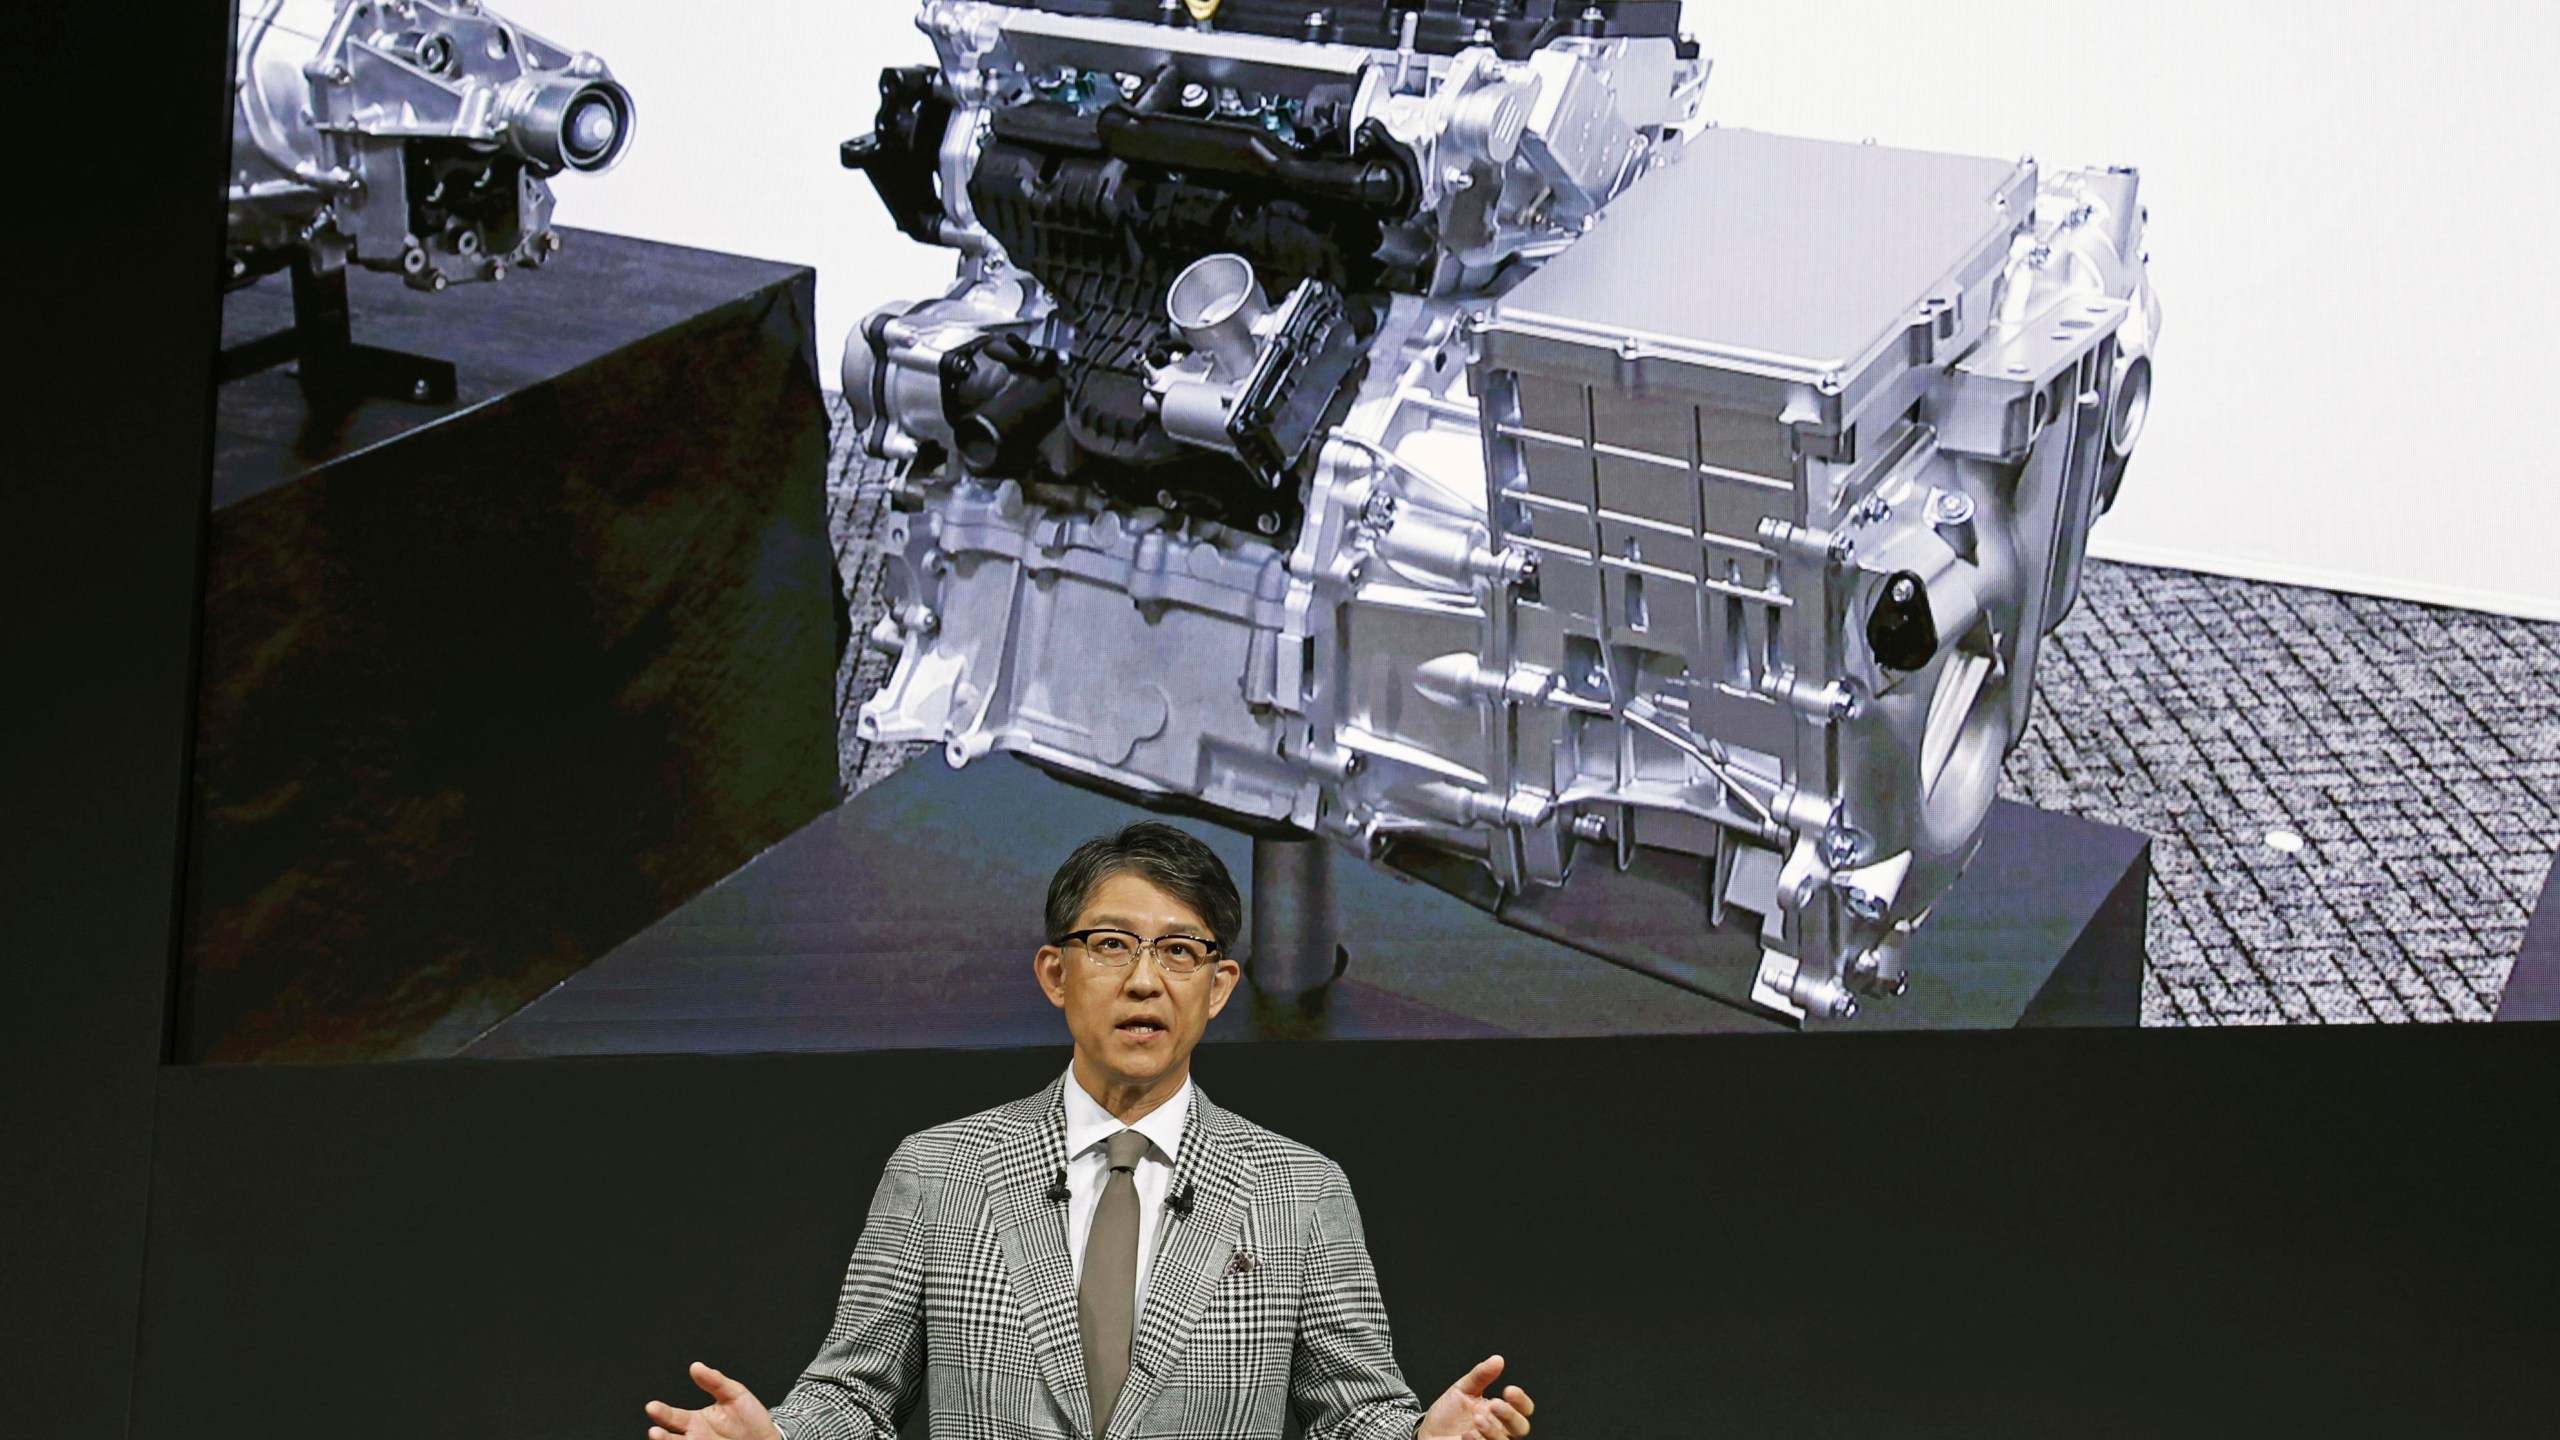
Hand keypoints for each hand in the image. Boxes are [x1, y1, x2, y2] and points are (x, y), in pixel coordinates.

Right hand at [645, 1361, 779, 1439]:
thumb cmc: (749, 1418)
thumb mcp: (734, 1394)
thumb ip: (715, 1381)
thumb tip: (696, 1366)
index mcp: (695, 1421)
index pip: (672, 1417)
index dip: (661, 1412)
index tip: (652, 1407)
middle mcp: (694, 1438)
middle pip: (671, 1438)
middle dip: (661, 1435)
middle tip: (655, 1430)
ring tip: (661, 1437)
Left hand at [1418, 1354, 1532, 1439]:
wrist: (1428, 1433)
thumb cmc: (1447, 1414)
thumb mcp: (1463, 1390)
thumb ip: (1481, 1375)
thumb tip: (1497, 1360)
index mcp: (1500, 1412)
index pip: (1523, 1409)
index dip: (1521, 1400)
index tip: (1509, 1390)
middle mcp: (1499, 1430)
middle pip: (1521, 1428)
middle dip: (1510, 1415)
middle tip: (1495, 1404)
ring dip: (1494, 1431)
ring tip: (1478, 1419)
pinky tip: (1465, 1435)